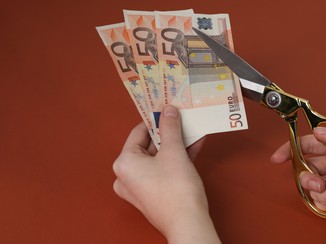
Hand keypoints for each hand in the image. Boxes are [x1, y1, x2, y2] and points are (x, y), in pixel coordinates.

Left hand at [112, 105, 220, 242]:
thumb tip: (168, 110)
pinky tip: (194, 145)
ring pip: (159, 158)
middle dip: (169, 133)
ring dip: (177, 144)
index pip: (139, 132)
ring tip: (191, 130)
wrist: (188, 223)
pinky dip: (177, 158)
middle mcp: (127, 176)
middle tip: (182, 119)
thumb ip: (170, 128)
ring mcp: (139, 187)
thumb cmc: (176, 188)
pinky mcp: (153, 194)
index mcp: (124, 163)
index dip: (156, 119)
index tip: (168, 109)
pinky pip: (164, 169)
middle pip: (150, 145)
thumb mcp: (174, 152)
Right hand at [271, 126, 325, 220]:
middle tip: (316, 182)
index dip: (290, 148)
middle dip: (305, 176)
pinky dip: (325, 203)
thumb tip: (319, 132)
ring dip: (318, 192)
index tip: (277, 157)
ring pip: (311, 186)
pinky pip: (322, 202)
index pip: (308, 144)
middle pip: (305, 167)